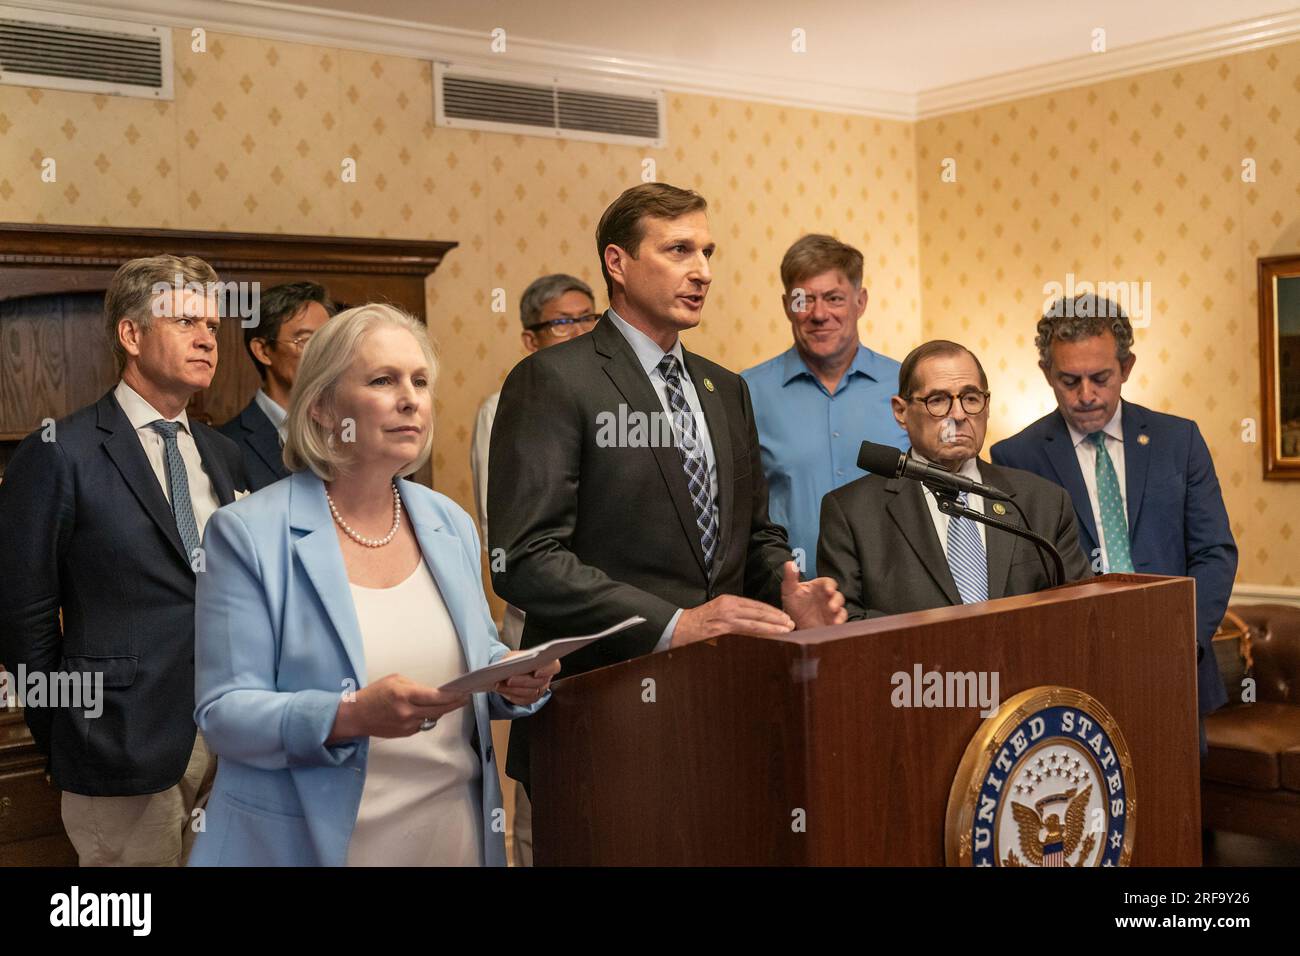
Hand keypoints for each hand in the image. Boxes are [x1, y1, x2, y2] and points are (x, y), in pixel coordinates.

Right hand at [328, 674, 469, 741]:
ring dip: (440, 711)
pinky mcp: (405, 733)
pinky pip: (422, 724)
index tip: (463, 693)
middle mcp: (407, 711)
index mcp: (404, 694)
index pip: (434, 697)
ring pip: (432, 718)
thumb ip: (415, 686)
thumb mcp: (394, 680)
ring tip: (448, 703)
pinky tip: (425, 711)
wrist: (356, 716)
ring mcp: (406, 725)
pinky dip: (426, 717)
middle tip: (464, 699)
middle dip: (453, 704)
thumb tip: (432, 693)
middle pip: (438, 710)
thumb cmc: (374, 694)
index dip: (451, 696)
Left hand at [493, 653, 560, 705]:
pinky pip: (523, 700)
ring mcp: (540, 690)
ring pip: (530, 693)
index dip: (547, 670)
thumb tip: (512, 665)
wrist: (510, 668)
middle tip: (508, 679)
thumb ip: (518, 659)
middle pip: (539, 682)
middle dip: (522, 681)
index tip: (536, 672)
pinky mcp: (531, 699)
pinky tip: (501, 690)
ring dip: (513, 689)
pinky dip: (511, 696)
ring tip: (499, 685)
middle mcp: (546, 678)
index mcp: (548, 663)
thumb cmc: (516, 660)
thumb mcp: (516, 655)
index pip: (554, 667)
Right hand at [671, 594, 793, 647]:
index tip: (784, 616)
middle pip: (759, 611)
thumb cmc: (698, 622)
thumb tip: (752, 624)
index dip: (771, 611)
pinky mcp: (724, 627)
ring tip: (787, 629)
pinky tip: (771, 636)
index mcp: (729, 600)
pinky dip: (761, 632)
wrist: (679, 627)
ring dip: (773, 625)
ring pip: (756, 620)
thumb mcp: (717, 613)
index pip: (755, 605)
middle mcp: (730, 605)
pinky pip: (747, 630)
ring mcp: (727, 616)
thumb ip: (733, 616)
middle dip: (777, 617)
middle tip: (791, 623)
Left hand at [780, 561, 846, 629]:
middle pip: (837, 596)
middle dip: (836, 601)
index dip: (830, 586)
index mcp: (819, 587)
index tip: (828, 590)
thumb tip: (789, 564)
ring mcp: (831, 610)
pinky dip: (840, 622)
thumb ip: (790, 577)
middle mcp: (827, 598)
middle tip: (832, 607)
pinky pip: (840, 620)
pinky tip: (835, 624)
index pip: (828, 583)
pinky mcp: (832, 621)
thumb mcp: (789, 590)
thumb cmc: (793, 603)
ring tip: (834, 618)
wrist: (793, 623)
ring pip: (840, 608)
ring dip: (839, 613)